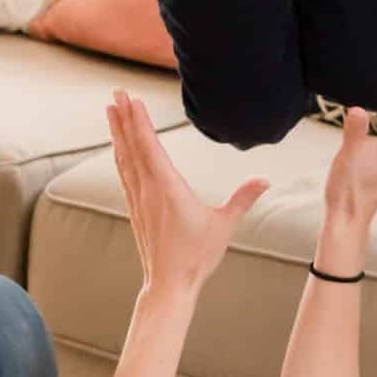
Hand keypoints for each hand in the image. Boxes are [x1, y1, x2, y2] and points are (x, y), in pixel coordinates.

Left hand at [107, 90, 267, 298]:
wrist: (170, 284)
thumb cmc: (198, 256)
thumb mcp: (224, 225)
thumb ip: (243, 199)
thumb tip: (265, 180)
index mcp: (168, 189)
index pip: (150, 147)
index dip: (140, 122)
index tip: (132, 100)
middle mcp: (148, 191)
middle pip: (132, 146)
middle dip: (123, 117)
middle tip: (116, 92)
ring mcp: (138, 199)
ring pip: (124, 158)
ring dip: (118, 132)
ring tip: (111, 109)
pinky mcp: (135, 208)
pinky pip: (125, 173)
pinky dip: (121, 154)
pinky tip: (118, 146)